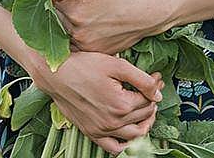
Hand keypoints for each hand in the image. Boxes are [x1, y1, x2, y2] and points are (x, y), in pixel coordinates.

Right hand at [32, 51, 161, 152]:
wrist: (55, 73)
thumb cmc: (83, 65)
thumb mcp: (116, 65)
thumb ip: (141, 80)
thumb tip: (157, 93)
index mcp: (121, 105)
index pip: (149, 100)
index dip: (154, 87)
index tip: (156, 77)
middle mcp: (112, 122)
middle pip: (143, 116)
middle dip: (151, 101)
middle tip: (151, 89)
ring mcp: (101, 130)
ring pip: (135, 135)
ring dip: (144, 123)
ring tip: (144, 110)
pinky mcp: (91, 132)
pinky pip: (114, 148)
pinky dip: (125, 144)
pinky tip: (128, 131)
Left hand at [52, 0, 174, 54]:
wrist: (150, 12)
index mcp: (76, 14)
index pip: (53, 2)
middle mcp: (79, 34)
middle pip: (57, 20)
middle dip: (62, 8)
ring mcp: (88, 47)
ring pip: (66, 34)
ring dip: (68, 23)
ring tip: (85, 12)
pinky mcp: (97, 53)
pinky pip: (79, 44)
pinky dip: (80, 35)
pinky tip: (91, 25)